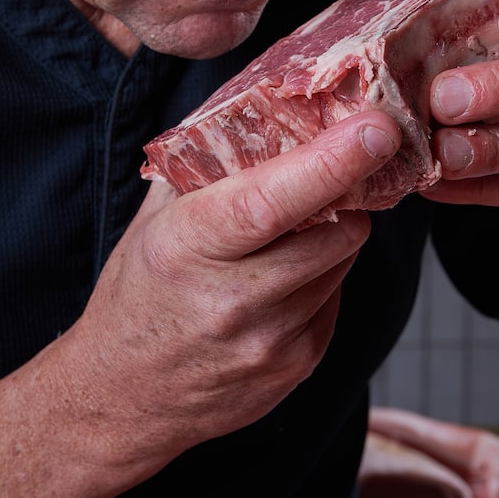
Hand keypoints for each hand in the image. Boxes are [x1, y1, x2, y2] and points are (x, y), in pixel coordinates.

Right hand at [57, 110, 402, 481]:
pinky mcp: (297, 366)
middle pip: (337, 229)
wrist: (122, 396)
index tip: (376, 130)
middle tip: (329, 180)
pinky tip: (279, 286)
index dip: (332, 162)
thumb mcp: (154, 219)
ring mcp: (270, 341)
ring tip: (284, 240)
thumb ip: (207, 162)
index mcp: (189, 246)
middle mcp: (233, 299)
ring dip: (330, 239)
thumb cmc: (139, 293)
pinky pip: (335, 299)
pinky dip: (320, 280)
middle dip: (343, 196)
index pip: (273, 201)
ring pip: (342, 262)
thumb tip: (267, 101)